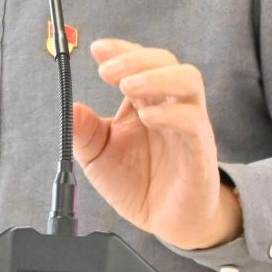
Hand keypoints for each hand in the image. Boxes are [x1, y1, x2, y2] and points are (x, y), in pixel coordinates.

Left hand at [74, 38, 242, 250]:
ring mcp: (188, 124)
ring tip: (127, 85)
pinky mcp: (200, 150)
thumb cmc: (137, 183)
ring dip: (156, 76)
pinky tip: (146, 117)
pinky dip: (170, 114)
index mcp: (146, 101)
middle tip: (106, 71)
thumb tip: (71, 107)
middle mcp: (170, 106)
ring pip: (189, 80)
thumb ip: (84, 132)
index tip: (97, 49)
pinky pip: (193, 122)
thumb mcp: (98, 157)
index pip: (140, 61)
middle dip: (135, 58)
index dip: (121, 49)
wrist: (166, 223)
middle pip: (166, 61)